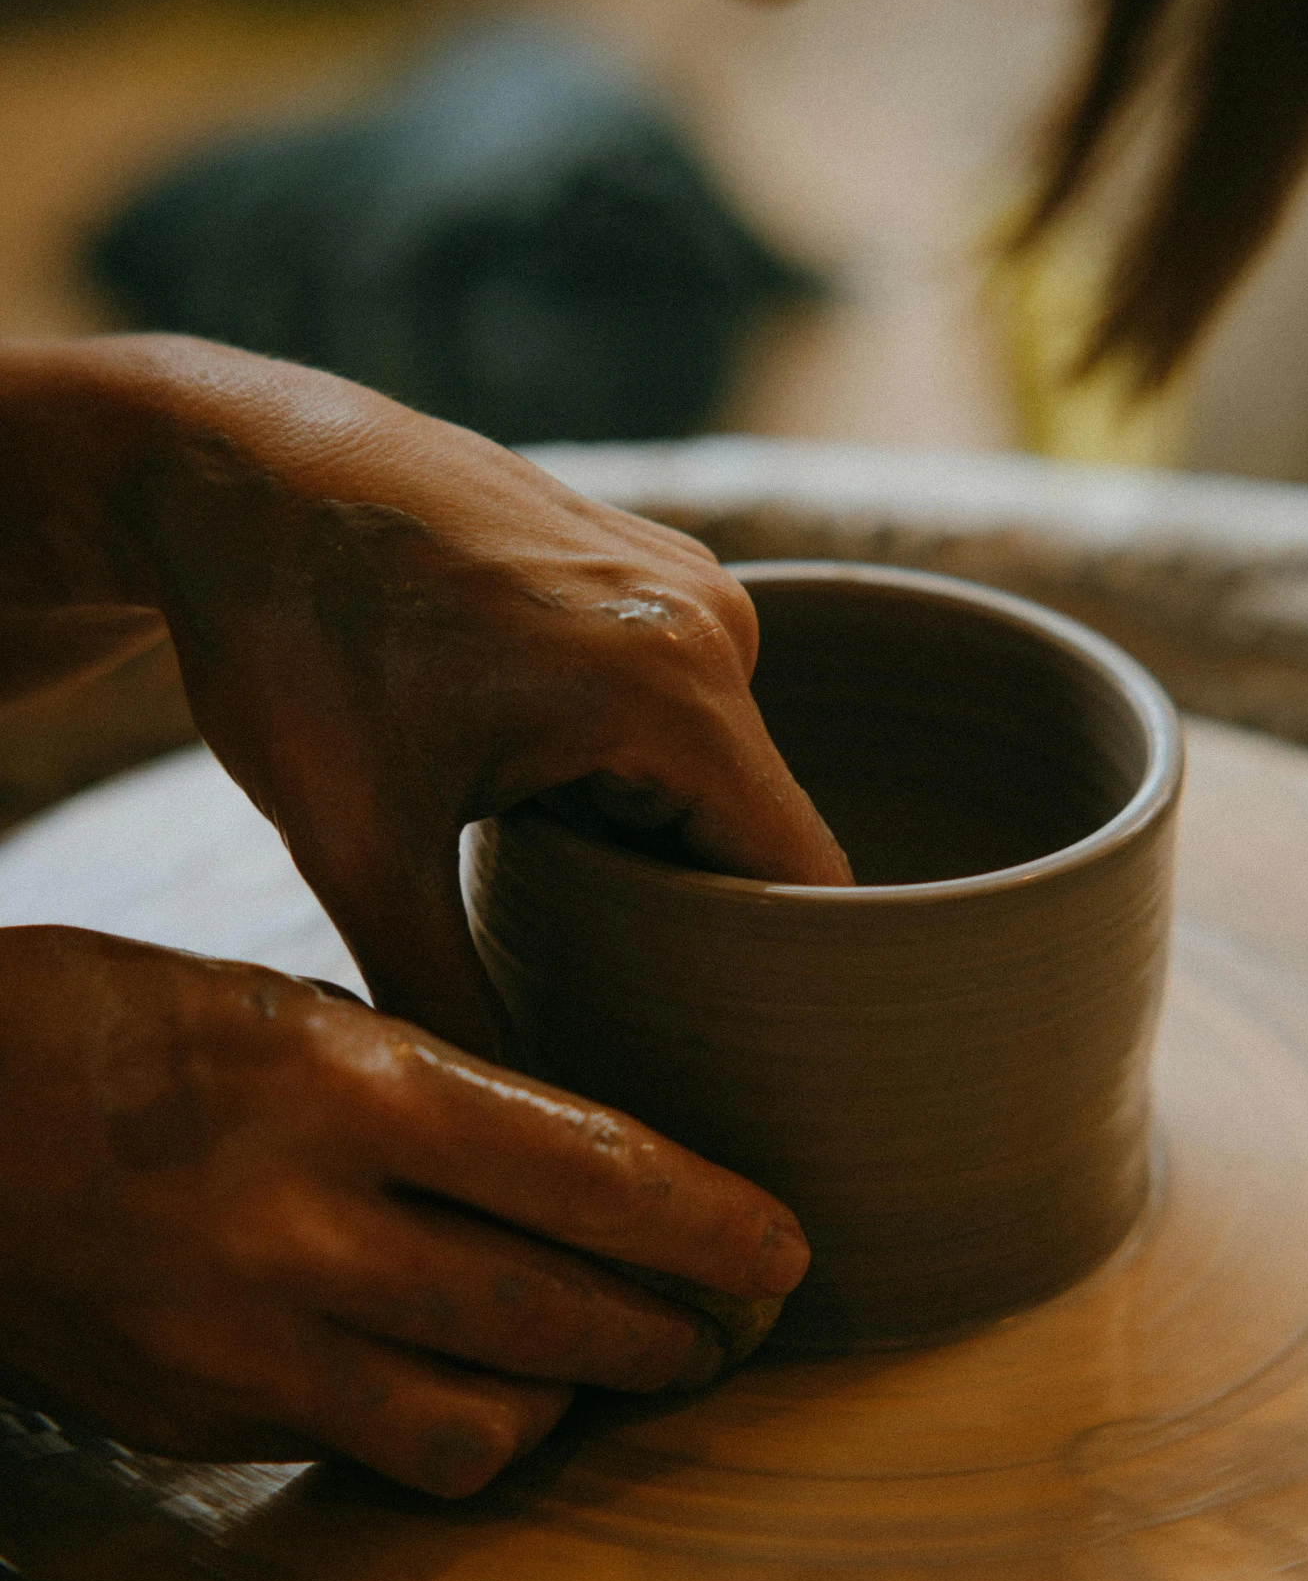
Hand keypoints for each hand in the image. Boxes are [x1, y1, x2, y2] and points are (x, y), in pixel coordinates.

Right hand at [0, 928, 808, 1495]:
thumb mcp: (279, 1006)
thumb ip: (425, 1093)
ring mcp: (247, 1344)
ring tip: (618, 1369)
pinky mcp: (199, 1421)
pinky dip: (458, 1428)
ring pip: (486, 1427)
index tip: (783, 1253)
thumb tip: (578, 1171)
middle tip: (733, 1329)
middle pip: (563, 1315)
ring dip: (576, 1402)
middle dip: (676, 1334)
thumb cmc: (102, 1027)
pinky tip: (488, 1393)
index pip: (593, 1174)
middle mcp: (307, 1224)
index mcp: (346, 1082)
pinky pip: (377, 1453)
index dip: (713, 1227)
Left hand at [115, 342, 849, 1059]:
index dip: (774, 977)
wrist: (233, 464)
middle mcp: (713, 622)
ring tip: (517, 846)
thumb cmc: (289, 636)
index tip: (719, 1050)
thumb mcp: (356, 842)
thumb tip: (514, 1116)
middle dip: (687, 913)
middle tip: (579, 969)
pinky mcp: (652, 565)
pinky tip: (512, 769)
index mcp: (670, 687)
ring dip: (644, 836)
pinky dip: (621, 766)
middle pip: (758, 834)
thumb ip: (444, 991)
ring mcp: (689, 581)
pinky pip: (682, 707)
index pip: (801, 880)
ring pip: (716, 775)